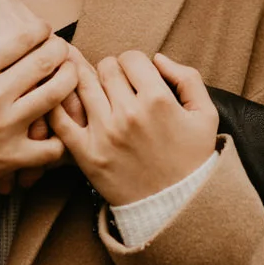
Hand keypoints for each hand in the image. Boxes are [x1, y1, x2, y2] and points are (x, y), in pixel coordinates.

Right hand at [0, 23, 78, 196]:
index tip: (44, 30)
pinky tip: (58, 129)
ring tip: (69, 77)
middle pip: (44, 61)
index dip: (39, 30)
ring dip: (68, 82)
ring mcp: (4, 127)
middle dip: (59, 50)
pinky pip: (51, 147)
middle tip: (61, 49)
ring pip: (55, 96)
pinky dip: (59, 138)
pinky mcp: (9, 157)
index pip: (21, 39)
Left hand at [50, 50, 217, 206]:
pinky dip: (58, 105)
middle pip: (106, 67)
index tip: (136, 77)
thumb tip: (159, 58)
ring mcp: (104, 134)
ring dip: (87, 83)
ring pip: (82, 85)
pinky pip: (60, 119)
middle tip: (117, 86)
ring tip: (96, 93)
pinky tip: (66, 104)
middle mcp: (129, 114)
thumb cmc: (192, 159)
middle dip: (112, 71)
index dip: (134, 63)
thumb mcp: (205, 115)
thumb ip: (187, 77)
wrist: (176, 206)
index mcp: (158, 100)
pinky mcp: (86, 154)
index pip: (131, 58)